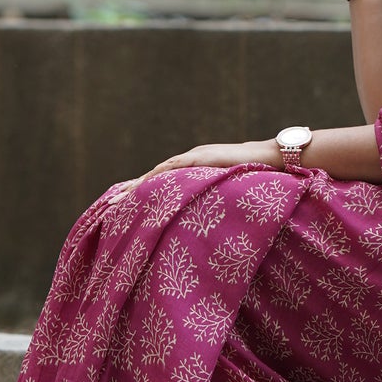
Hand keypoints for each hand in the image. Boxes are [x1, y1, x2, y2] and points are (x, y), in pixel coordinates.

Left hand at [111, 140, 281, 193]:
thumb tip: (199, 224)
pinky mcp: (203, 157)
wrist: (273, 158)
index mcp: (191, 172)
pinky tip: (145, 183)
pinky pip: (177, 167)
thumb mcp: (225, 192)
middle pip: (153, 178)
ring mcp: (195, 157)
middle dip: (130, 191)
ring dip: (138, 186)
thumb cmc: (253, 178)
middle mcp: (188, 162)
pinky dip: (159, 176)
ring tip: (118, 199)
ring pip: (159, 173)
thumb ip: (210, 200)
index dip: (139, 193)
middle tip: (108, 205)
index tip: (120, 206)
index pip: (159, 183)